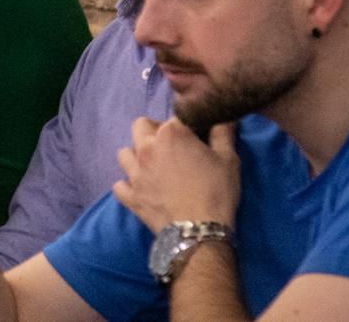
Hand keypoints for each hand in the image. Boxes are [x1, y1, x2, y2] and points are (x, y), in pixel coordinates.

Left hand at [113, 118, 239, 231]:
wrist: (198, 231)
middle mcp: (146, 147)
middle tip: (171, 147)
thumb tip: (224, 117)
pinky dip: (128, 185)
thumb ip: (223, 133)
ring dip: (136, 156)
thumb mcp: (229, 160)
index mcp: (170, 134)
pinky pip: (119, 185)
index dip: (187, 126)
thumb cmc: (216, 192)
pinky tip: (141, 189)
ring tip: (153, 167)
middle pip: (140, 125)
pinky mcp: (129, 196)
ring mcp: (134, 172)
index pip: (176, 117)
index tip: (196, 138)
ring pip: (124, 153)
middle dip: (153, 130)